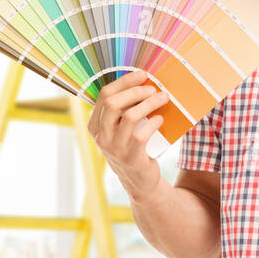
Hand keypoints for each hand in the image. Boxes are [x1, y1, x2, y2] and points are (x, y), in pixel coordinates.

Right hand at [86, 69, 168, 201]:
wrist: (140, 182)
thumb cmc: (132, 148)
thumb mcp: (120, 130)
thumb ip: (123, 110)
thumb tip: (141, 82)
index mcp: (95, 125)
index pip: (105, 95)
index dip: (124, 81)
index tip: (142, 75)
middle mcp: (101, 136)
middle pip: (113, 103)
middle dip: (136, 91)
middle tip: (153, 88)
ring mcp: (115, 149)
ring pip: (130, 117)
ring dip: (150, 104)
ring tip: (163, 99)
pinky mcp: (131, 158)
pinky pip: (142, 135)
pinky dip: (154, 123)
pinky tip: (160, 120)